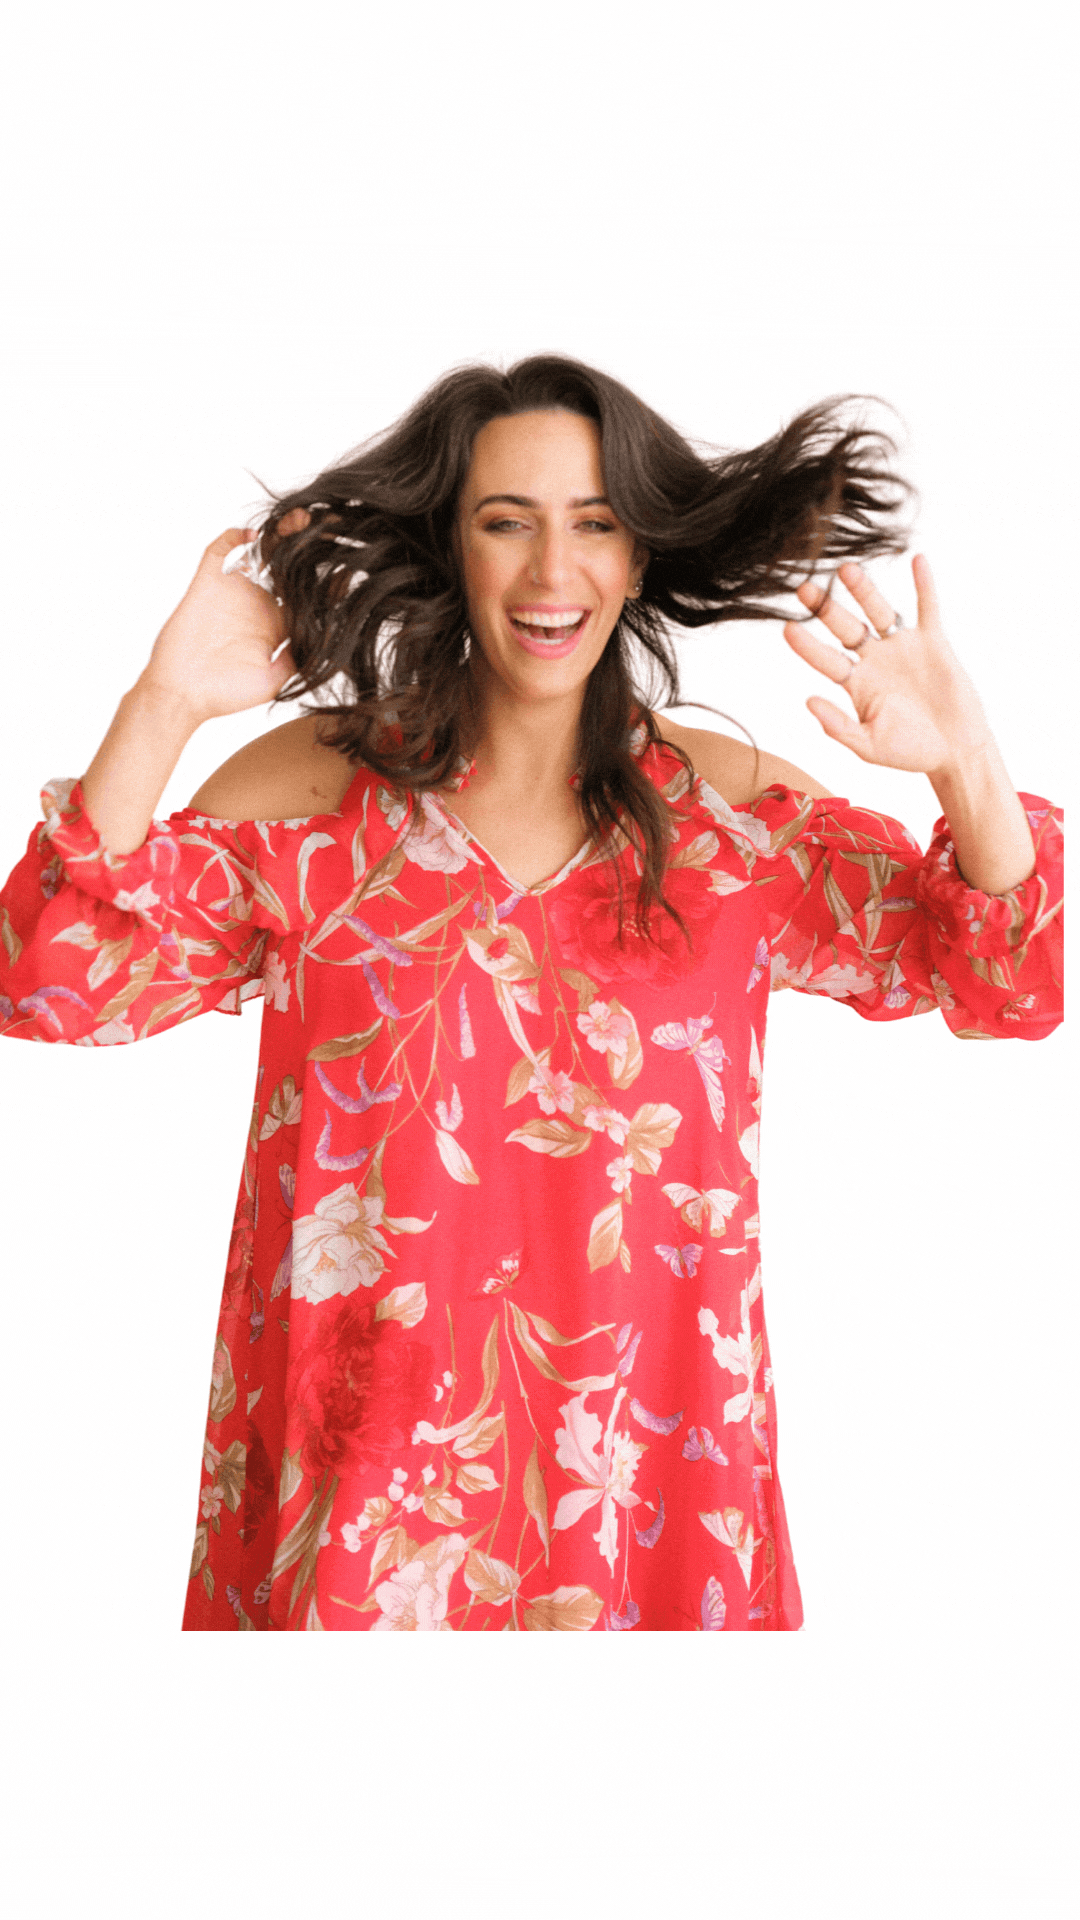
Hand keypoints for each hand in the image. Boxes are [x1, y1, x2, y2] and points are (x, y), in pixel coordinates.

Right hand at [136, 512, 310, 724]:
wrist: (181, 694)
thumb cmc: (225, 694)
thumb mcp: (274, 680)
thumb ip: (299, 657)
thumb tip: (328, 638)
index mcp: (277, 624)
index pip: (308, 593)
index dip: (327, 580)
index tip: (348, 571)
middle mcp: (258, 601)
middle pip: (289, 563)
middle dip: (308, 545)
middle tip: (330, 530)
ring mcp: (234, 590)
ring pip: (260, 550)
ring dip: (280, 532)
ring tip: (301, 521)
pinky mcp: (208, 582)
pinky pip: (221, 549)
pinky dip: (235, 536)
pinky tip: (254, 535)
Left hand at [782, 554, 993, 777]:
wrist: (955, 751)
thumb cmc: (910, 752)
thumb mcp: (869, 745)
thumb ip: (839, 727)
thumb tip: (808, 702)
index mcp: (855, 684)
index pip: (826, 659)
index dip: (807, 645)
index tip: (787, 628)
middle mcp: (874, 660)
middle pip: (844, 627)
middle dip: (825, 608)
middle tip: (804, 589)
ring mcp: (902, 647)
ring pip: (878, 611)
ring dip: (864, 590)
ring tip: (846, 569)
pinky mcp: (932, 642)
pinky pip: (927, 608)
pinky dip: (924, 585)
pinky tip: (917, 561)